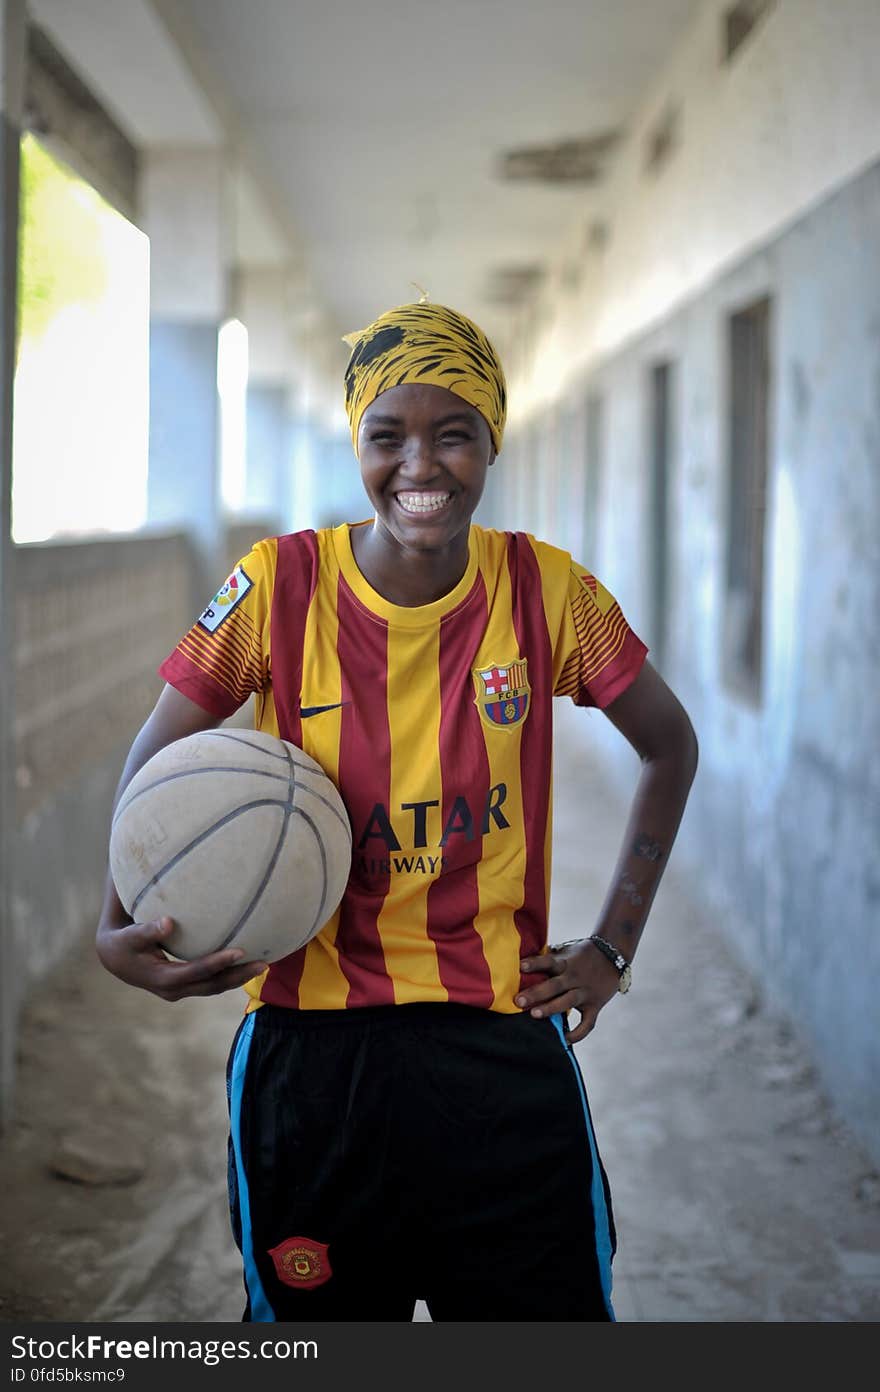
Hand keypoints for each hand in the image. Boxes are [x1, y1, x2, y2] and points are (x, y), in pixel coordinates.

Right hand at [96, 915, 267, 1001]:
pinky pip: (211, 982)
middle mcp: (174, 990)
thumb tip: (169, 922)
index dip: (218, 963)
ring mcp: (180, 990)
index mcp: (162, 979)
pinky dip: (228, 974)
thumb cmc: (123, 942)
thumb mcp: (130, 936)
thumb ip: (147, 930)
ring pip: (215, 986)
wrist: (115, 959)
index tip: (240, 951)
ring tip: (264, 964)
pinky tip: (246, 962)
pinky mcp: (185, 985)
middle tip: (265, 963)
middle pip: (212, 985)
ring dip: (238, 977)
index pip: (197, 972)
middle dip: (238, 975)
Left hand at [516, 940, 620, 1043]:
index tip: (520, 966)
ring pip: (567, 1001)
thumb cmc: (583, 953)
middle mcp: (575, 977)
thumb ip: (550, 957)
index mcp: (566, 962)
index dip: (535, 963)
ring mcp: (586, 992)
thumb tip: (524, 960)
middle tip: (519, 1000)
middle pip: (555, 985)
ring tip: (534, 1014)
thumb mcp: (566, 950)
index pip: (549, 961)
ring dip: (550, 1008)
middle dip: (536, 992)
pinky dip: (577, 1034)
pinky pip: (587, 1023)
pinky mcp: (595, 1005)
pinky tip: (564, 1040)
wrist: (613, 955)